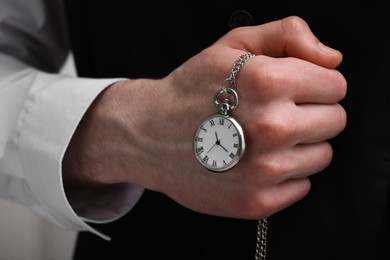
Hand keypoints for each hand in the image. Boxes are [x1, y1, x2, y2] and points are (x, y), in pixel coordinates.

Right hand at [63, 16, 345, 219]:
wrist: (149, 134)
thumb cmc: (190, 91)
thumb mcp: (233, 45)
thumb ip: (288, 35)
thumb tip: (330, 58)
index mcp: (268, 82)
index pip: (336, 85)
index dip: (315, 83)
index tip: (294, 88)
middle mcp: (270, 128)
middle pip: (335, 120)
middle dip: (311, 112)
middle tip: (274, 113)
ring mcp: (264, 170)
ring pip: (322, 155)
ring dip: (298, 145)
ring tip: (261, 138)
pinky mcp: (257, 201)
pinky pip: (301, 186)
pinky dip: (284, 174)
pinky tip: (254, 161)